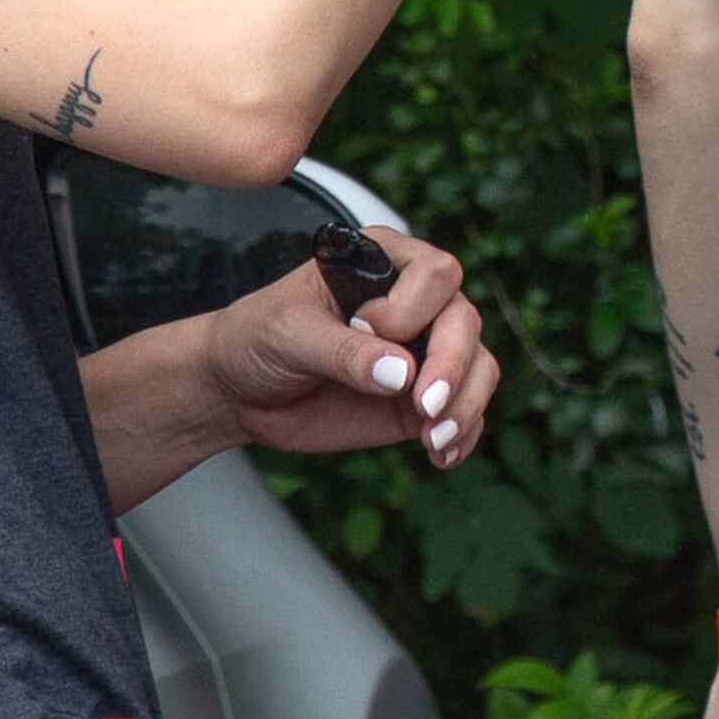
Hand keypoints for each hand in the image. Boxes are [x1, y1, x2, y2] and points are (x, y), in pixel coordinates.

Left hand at [200, 228, 497, 469]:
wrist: (240, 391)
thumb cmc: (257, 339)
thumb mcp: (288, 335)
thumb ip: (342, 350)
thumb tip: (403, 371)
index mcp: (382, 262)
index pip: (434, 273)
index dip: (411, 308)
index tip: (365, 329)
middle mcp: (414, 302)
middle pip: (464, 320)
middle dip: (451, 365)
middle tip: (422, 405)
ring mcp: (422, 350)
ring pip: (479, 365)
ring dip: (466, 403)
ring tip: (433, 438)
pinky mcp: (420, 397)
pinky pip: (467, 409)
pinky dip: (464, 433)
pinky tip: (440, 456)